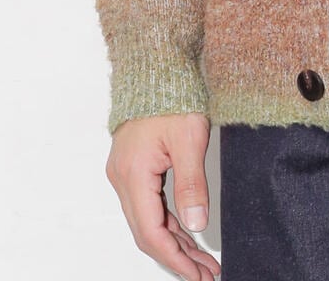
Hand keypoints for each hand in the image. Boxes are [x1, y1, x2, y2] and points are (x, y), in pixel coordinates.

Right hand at [105, 112, 220, 279]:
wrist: (156, 68)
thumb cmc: (172, 96)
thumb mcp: (189, 139)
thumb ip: (192, 184)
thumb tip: (196, 225)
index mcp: (133, 175)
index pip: (151, 233)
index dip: (175, 259)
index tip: (197, 275)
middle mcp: (123, 179)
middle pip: (148, 232)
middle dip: (177, 257)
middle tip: (206, 274)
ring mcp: (126, 174)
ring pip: (148, 221)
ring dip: (174, 242)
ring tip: (202, 262)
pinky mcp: (133, 169)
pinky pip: (149, 205)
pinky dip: (168, 223)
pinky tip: (187, 235)